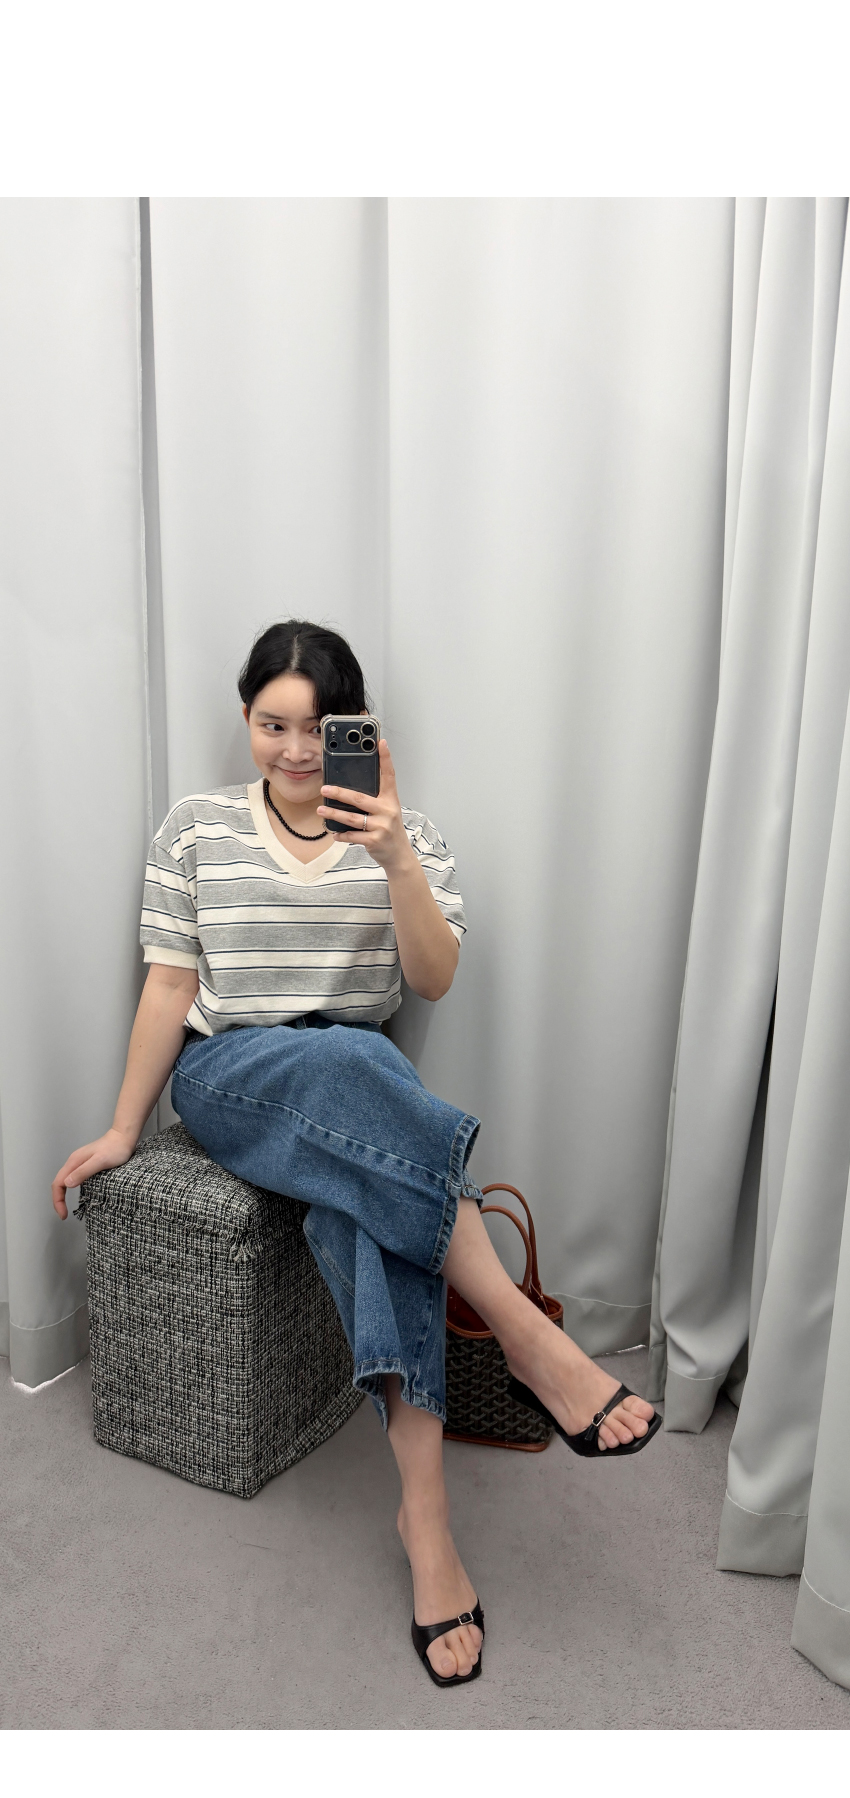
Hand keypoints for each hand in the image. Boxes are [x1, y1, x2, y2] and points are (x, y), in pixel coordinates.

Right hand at [51, 1127, 135, 1219]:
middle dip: (58, 1200)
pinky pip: (73, 1178)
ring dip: (63, 1195)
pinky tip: (78, 1195)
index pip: (58, 1183)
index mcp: (74, 1162)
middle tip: (64, 1215)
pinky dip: (71, 1189)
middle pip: (59, 1182)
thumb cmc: (115, 1149)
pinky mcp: (86, 1164)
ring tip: (67, 1208)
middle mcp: (74, 1162)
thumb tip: (67, 1184)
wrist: (124, 1137)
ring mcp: (79, 1163)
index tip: (63, 1214)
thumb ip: (84, 1172)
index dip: (57, 1200)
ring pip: (65, 1181)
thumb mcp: (100, 1162)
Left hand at [318, 740, 414, 874]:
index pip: (389, 775)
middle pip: (360, 799)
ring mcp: (382, 826)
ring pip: (352, 818)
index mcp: (390, 800)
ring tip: (321, 811)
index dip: (386, 758)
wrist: (399, 855)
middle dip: (340, 793)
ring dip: (334, 815)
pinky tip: (334, 833)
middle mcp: (388, 811)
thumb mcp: (387, 811)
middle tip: (324, 789)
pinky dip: (341, 835)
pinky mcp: (375, 840)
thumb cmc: (389, 830)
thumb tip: (346, 790)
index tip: (380, 743)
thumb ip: (373, 800)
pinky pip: (353, 836)